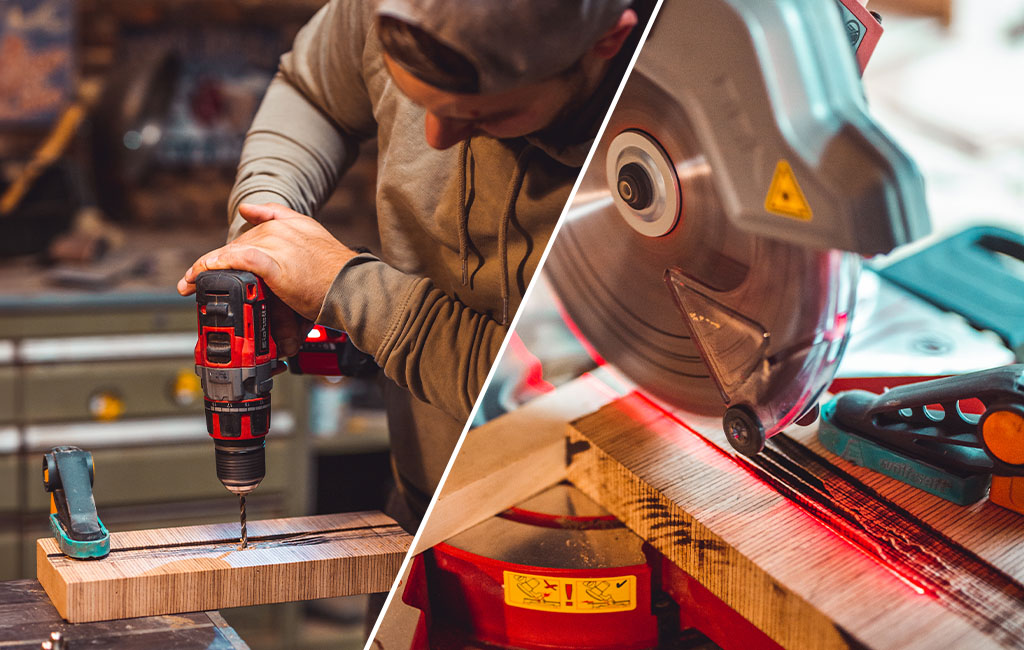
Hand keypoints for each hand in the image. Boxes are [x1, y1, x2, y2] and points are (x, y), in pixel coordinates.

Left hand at [177, 203, 358, 353]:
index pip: (251, 229)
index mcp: (290, 224)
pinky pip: (236, 260)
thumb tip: (249, 213)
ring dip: (205, 268)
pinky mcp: (272, 263)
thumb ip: (283, 227)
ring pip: (231, 252)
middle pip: (237, 245)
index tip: (211, 261)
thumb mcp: (313, 239)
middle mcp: (280, 230)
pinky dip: (215, 266)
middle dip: (215, 264)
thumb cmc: (339, 274)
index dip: (228, 247)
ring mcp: (275, 245)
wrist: (353, 287)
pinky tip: (201, 275)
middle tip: (194, 282)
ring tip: (188, 284)